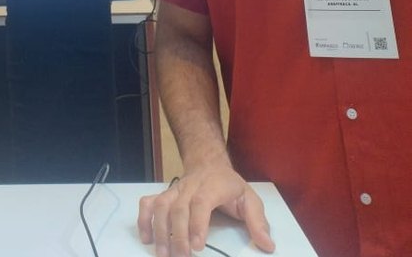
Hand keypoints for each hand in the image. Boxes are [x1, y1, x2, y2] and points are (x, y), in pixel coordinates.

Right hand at [137, 164, 274, 256]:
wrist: (209, 164)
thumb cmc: (230, 186)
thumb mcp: (250, 200)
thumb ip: (258, 223)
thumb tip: (268, 246)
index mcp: (213, 186)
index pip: (200, 202)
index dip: (197, 223)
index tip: (197, 246)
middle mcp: (189, 186)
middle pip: (178, 206)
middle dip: (177, 233)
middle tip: (180, 256)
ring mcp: (174, 190)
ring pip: (161, 205)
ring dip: (159, 229)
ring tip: (162, 253)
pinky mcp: (164, 194)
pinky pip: (148, 202)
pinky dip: (144, 218)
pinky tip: (146, 237)